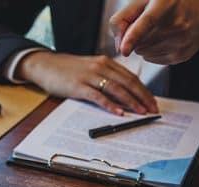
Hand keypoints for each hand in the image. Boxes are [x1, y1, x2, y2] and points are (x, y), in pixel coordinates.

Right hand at [16, 51, 157, 114]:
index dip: (144, 90)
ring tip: (141, 112)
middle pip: (128, 82)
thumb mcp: (90, 68)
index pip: (131, 77)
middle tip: (153, 109)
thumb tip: (124, 93)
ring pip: (116, 89)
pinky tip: (119, 112)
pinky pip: (98, 96)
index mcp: (106, 62)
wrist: (45, 65)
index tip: (153, 102)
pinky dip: (110, 105)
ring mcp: (89, 76)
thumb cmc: (68, 70)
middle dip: (143, 97)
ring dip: (131, 101)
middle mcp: (100, 66)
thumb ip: (106, 77)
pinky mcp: (78, 86)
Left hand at [110, 0, 198, 63]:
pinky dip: (150, 51)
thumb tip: (118, 46)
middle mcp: (177, 22)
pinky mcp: (181, 56)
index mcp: (167, 2)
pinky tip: (163, 39)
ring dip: (141, 44)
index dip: (132, 37)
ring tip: (157, 30)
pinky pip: (151, 59)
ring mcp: (181, 41)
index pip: (147, 22)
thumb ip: (124, 17)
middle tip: (147, 24)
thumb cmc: (169, 4)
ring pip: (142, 52)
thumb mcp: (146, 0)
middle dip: (134, 36)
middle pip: (138, 41)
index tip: (123, 50)